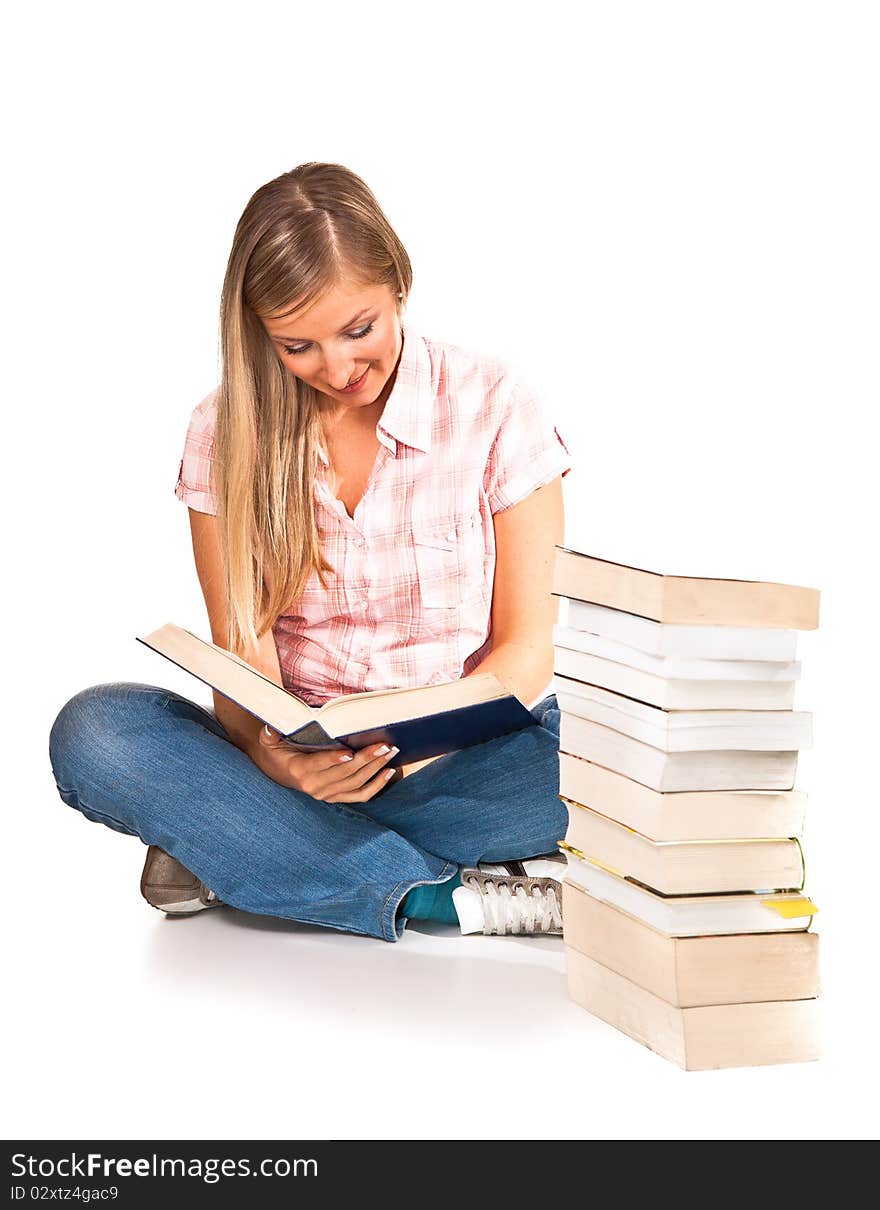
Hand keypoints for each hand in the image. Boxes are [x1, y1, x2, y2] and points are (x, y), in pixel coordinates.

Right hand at [251, 724, 399, 802]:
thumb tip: (271, 729)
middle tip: (385, 745)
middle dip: (367, 759)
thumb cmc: (277, 750)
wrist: (277, 771)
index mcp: (299, 770)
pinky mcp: (337, 797)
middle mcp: (314, 786)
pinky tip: (389, 772)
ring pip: (356, 783)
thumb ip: (270, 735)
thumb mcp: (269, 741)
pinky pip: (360, 795)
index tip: (350, 752)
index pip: (318, 765)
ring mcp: (327, 794)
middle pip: (344, 773)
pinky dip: (377, 786)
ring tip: (391, 751)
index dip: (333, 760)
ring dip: (376, 768)